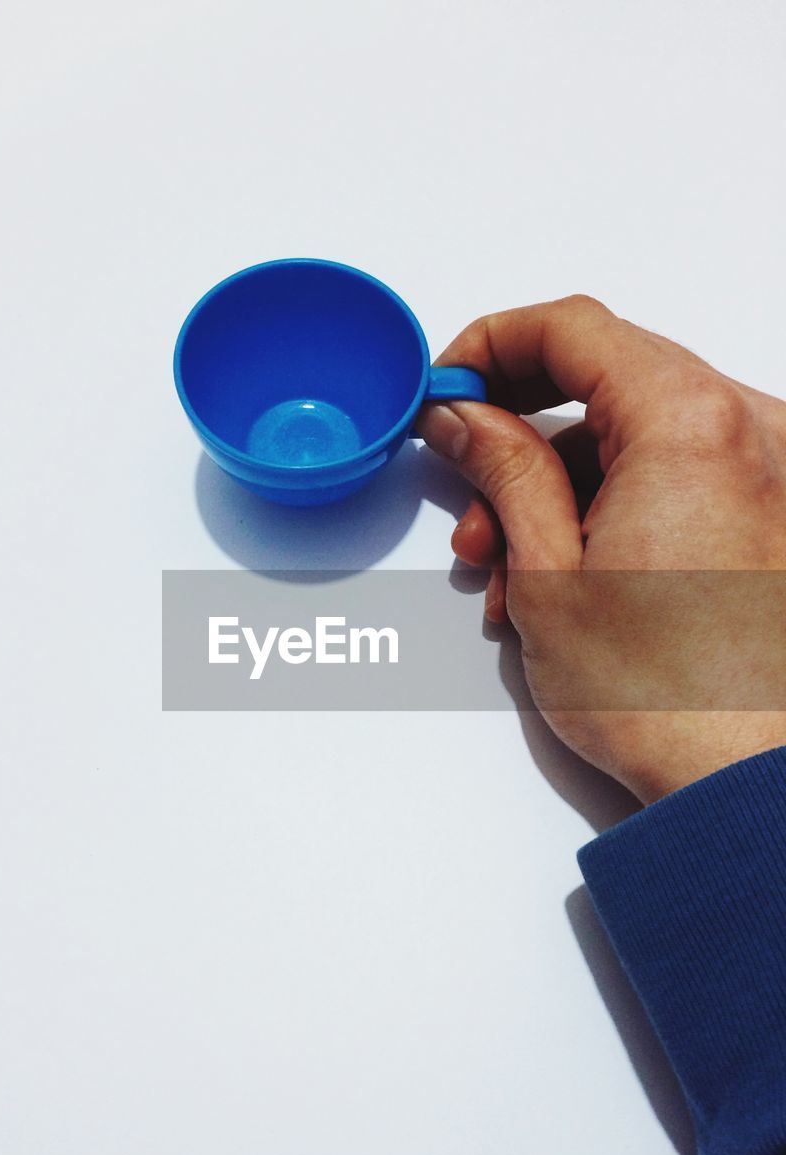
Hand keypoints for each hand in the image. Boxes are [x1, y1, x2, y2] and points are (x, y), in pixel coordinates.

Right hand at [418, 295, 785, 802]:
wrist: (744, 780)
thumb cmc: (665, 698)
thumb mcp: (547, 571)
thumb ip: (501, 469)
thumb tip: (463, 416)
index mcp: (689, 424)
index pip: (573, 329)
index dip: (491, 345)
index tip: (446, 386)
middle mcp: (745, 430)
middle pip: (604, 379)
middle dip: (518, 431)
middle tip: (462, 479)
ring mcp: (766, 472)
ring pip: (633, 435)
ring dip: (555, 485)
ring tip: (504, 567)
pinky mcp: (768, 513)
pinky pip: (674, 473)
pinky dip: (610, 505)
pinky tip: (562, 576)